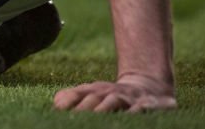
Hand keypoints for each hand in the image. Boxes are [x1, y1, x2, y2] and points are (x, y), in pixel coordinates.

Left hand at [53, 73, 175, 112]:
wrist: (149, 87)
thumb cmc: (113, 95)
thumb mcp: (94, 93)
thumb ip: (74, 97)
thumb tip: (55, 102)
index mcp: (94, 90)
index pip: (77, 93)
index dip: (68, 100)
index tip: (56, 109)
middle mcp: (109, 92)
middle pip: (93, 98)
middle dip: (83, 108)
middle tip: (73, 118)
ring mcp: (128, 98)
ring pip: (113, 102)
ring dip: (103, 109)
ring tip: (95, 118)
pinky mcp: (147, 105)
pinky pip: (140, 108)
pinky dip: (134, 112)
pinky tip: (128, 117)